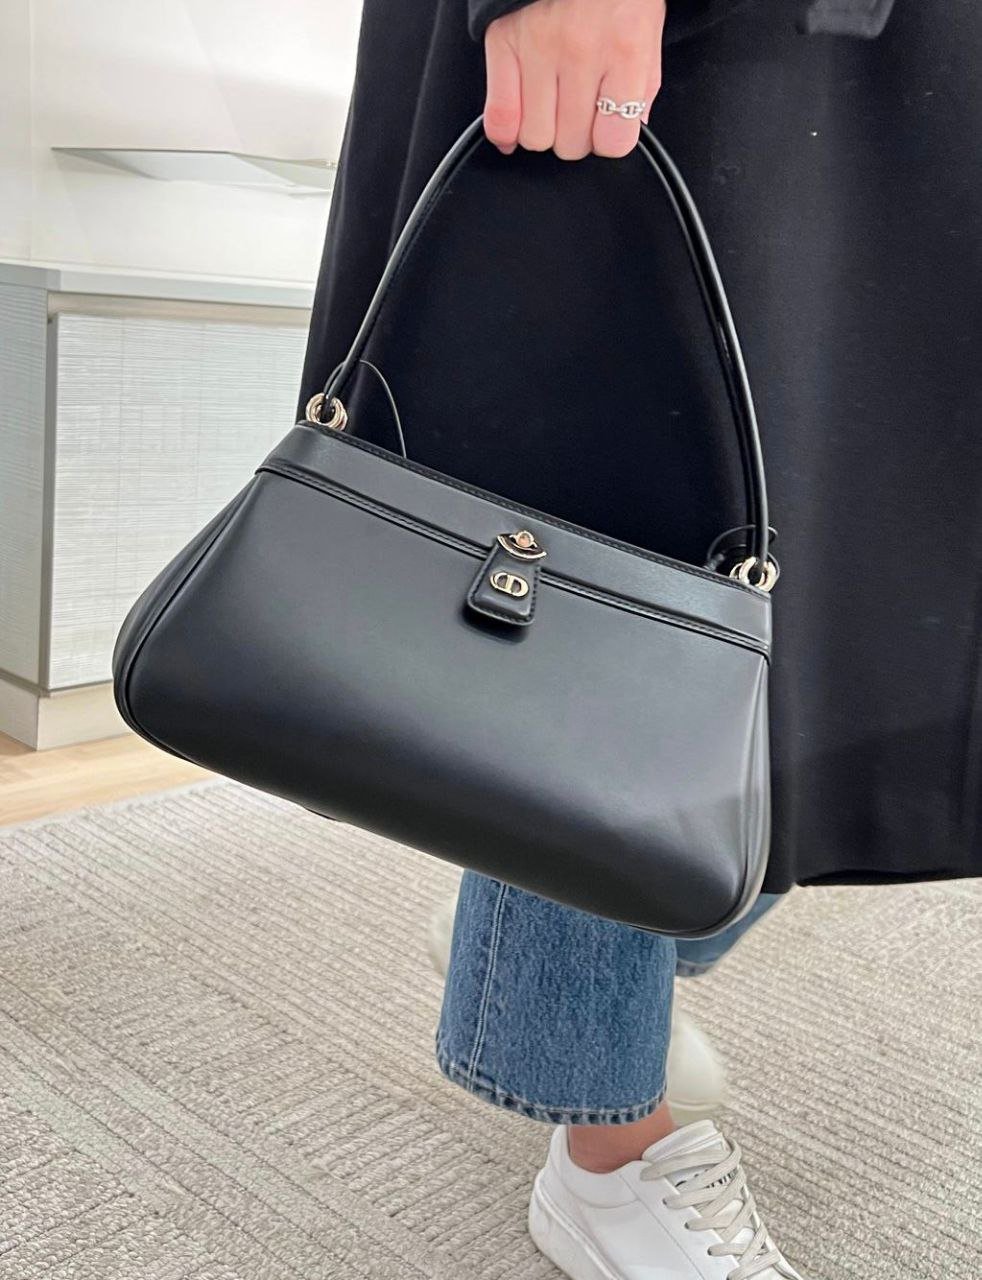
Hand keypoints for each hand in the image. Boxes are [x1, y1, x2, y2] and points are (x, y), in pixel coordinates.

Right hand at [483, 0, 665, 159]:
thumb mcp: (647, 28)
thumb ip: (642, 82)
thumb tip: (627, 127)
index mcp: (625, 50)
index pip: (614, 142)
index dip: (609, 141)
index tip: (605, 128)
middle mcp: (581, 53)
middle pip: (571, 144)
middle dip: (576, 137)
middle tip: (577, 113)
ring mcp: (538, 50)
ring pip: (536, 137)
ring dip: (544, 132)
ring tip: (551, 110)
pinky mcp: (503, 44)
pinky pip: (499, 117)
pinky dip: (506, 133)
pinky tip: (517, 129)